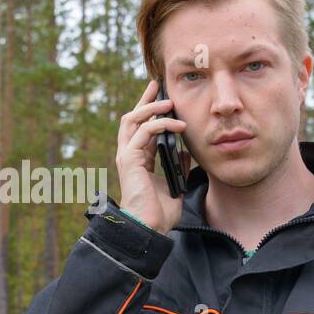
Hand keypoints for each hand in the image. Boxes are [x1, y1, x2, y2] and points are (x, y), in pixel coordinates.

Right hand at [116, 77, 187, 234]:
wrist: (149, 227)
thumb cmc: (160, 213)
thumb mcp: (175, 184)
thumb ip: (178, 166)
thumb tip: (186, 152)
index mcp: (138, 160)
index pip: (141, 128)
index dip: (150, 111)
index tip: (162, 97)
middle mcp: (129, 155)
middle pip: (132, 118)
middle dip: (145, 100)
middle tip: (158, 86)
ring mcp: (127, 156)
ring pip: (133, 120)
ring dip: (152, 108)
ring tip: (170, 102)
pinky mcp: (129, 158)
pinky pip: (143, 132)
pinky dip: (161, 124)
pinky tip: (178, 125)